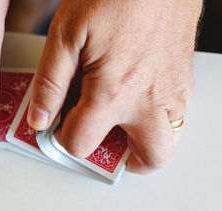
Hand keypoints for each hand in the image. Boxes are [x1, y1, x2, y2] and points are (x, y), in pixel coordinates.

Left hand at [27, 0, 202, 172]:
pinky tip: (135, 97)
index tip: (59, 125)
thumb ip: (51, 84)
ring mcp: (173, 91)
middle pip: (146, 159)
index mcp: (113, 91)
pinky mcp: (184, 79)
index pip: (82, 142)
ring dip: (141, 142)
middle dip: (119, 159)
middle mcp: (149, 99)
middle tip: (101, 142)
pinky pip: (176, 116)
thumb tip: (40, 118)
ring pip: (166, 142)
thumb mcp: (66, 35)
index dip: (63, 138)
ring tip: (118, 122)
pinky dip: (155, 120)